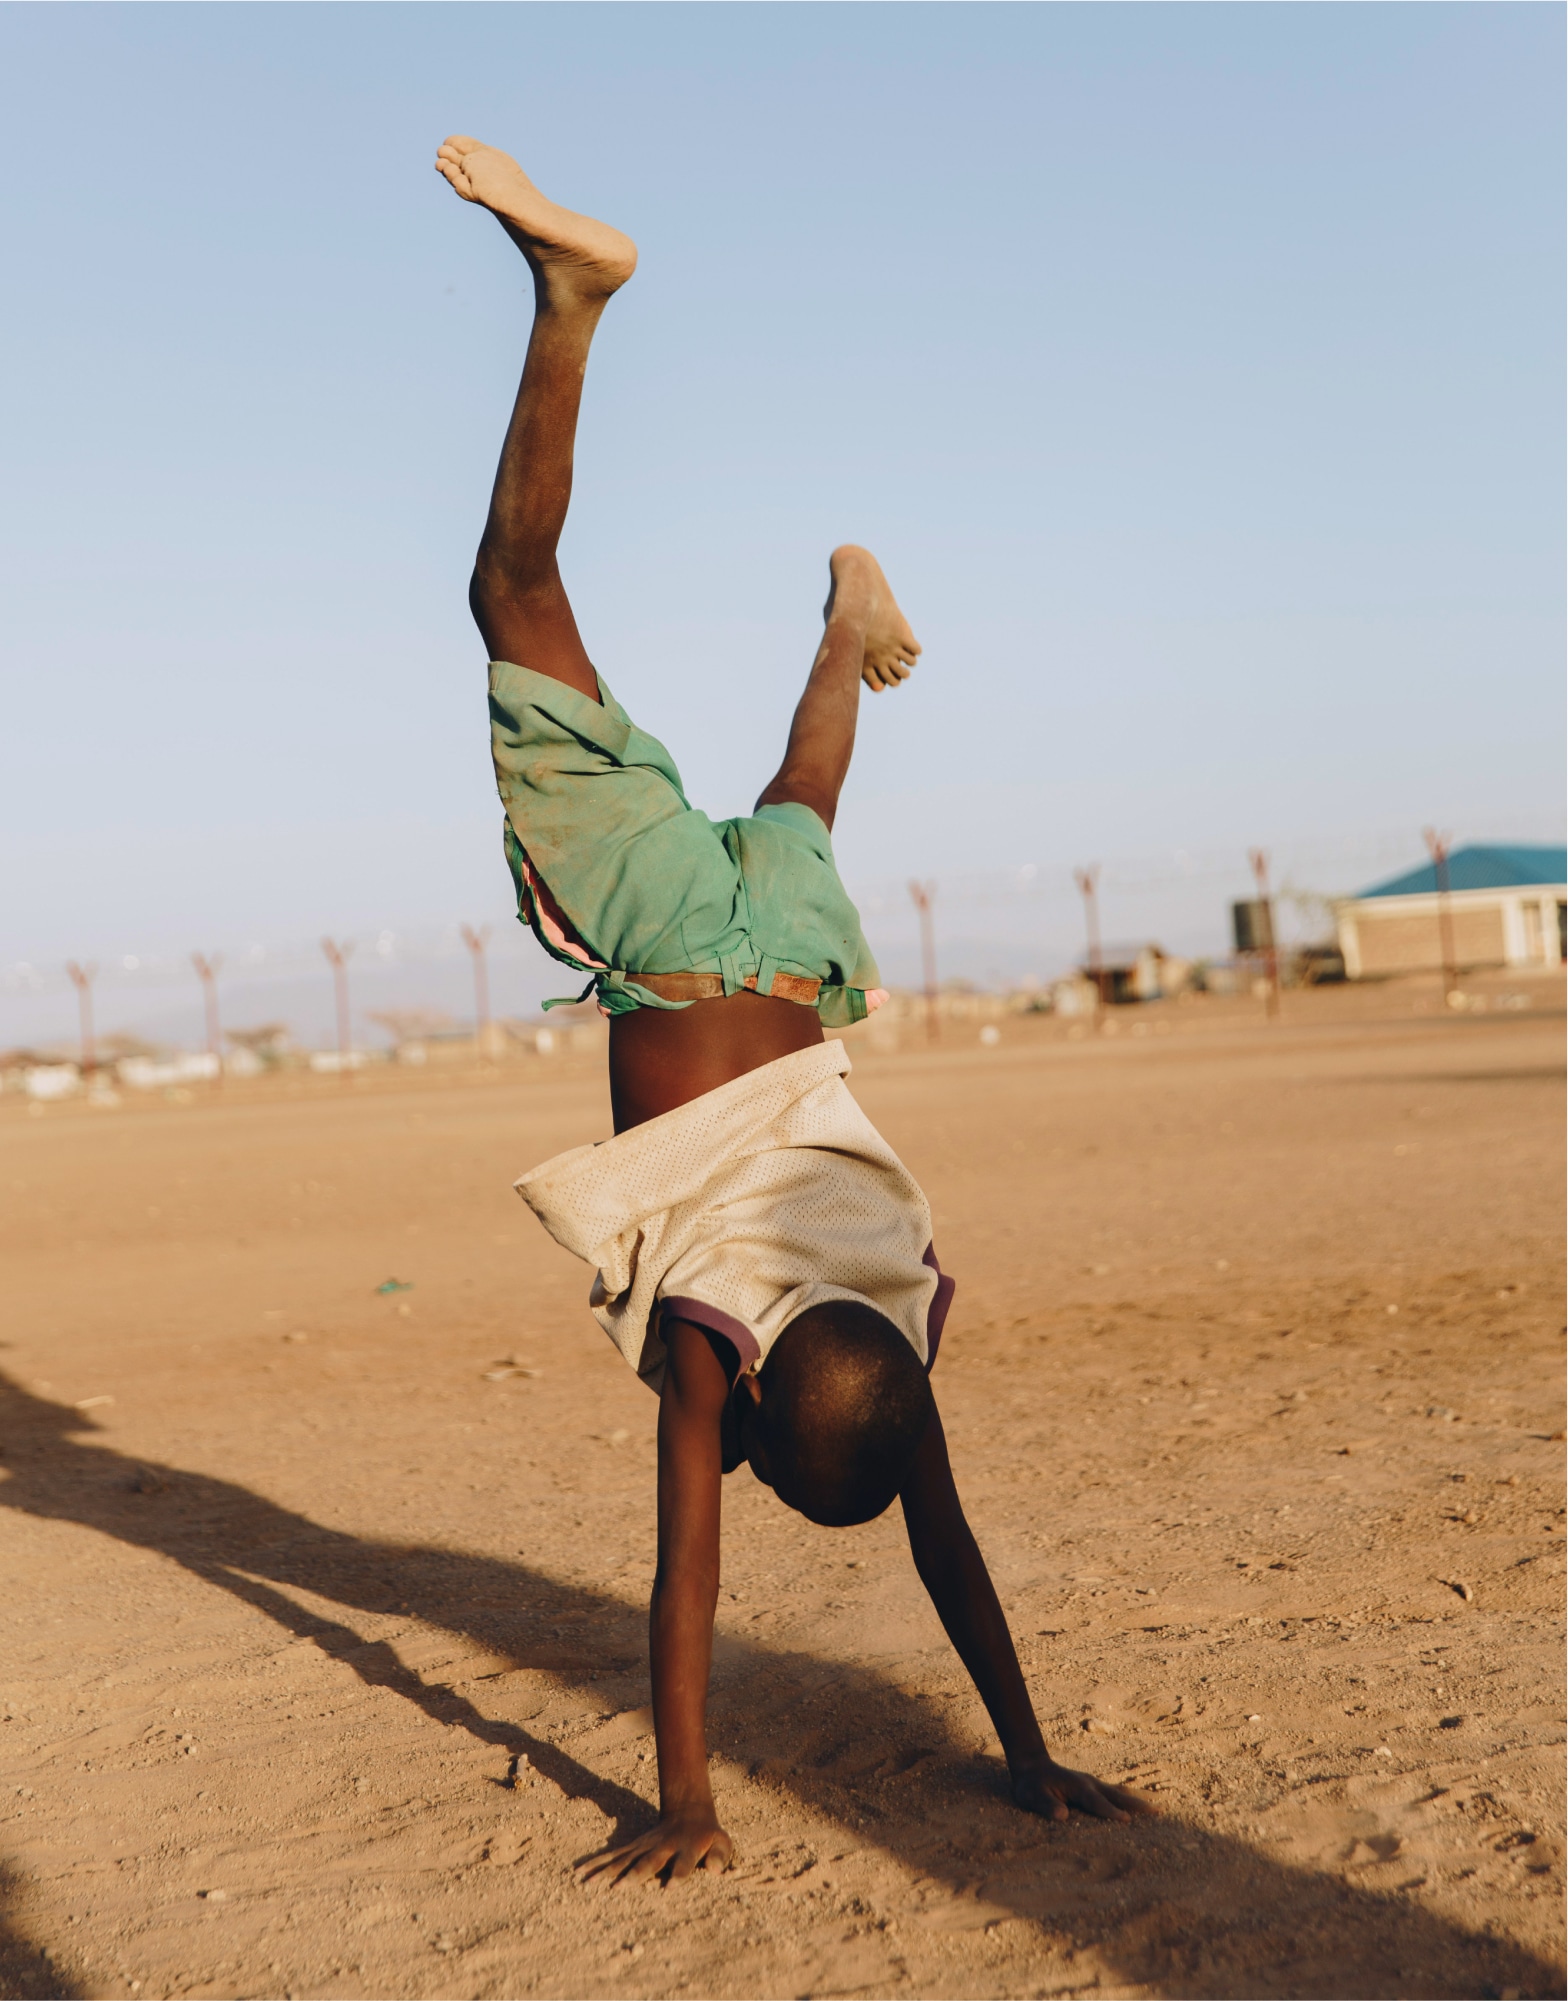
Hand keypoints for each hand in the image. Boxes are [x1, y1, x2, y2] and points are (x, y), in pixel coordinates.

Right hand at [579, 1808, 733, 1885]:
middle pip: (649, 1861)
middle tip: (621, 1887)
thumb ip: (720, 1855)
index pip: (683, 1863)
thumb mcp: (722, 1842)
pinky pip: (613, 1856)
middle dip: (636, 1874)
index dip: (678, 1875)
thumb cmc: (708, 1836)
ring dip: (608, 1871)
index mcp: (687, 1848)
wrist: (688, 1812)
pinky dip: (596, 1864)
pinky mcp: (633, 1847)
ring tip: (590, 1884)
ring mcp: (645, 1846)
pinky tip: (580, 1873)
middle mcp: (663, 1847)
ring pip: (625, 1859)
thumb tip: (714, 1870)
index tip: (669, 1889)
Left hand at [1009, 1751, 1157, 1824]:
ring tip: (1158, 1809)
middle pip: (1117, 1796)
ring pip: (1120, 1794)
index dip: (1110, 1812)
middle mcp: (1090, 1784)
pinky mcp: (1093, 1788)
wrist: (1031, 1765)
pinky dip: (1128, 1800)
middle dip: (1137, 1805)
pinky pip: (1115, 1794)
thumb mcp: (1032, 1796)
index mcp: (1078, 1787)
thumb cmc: (1031, 1785)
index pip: (1096, 1802)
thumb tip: (1062, 1816)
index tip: (1126, 1821)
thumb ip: (1046, 1805)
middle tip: (1159, 1812)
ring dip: (1138, 1801)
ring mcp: (1093, 1784)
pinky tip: (1138, 1806)